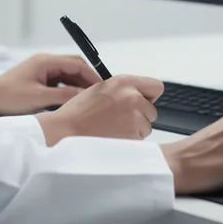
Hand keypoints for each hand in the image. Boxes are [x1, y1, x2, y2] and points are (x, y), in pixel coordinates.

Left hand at [0, 54, 98, 116]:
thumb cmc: (9, 96)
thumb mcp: (40, 98)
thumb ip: (64, 96)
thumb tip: (84, 96)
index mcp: (47, 61)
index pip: (77, 64)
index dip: (92, 75)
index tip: (104, 87)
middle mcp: (46, 62)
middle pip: (74, 67)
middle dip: (87, 79)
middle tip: (100, 93)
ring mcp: (41, 70)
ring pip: (67, 75)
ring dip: (78, 85)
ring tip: (89, 99)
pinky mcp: (37, 80)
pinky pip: (59, 83)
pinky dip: (68, 90)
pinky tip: (73, 102)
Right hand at [35, 74, 162, 145]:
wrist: (67, 130)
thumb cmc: (79, 112)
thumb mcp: (102, 89)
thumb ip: (123, 90)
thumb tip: (138, 96)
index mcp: (124, 82)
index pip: (156, 87)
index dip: (148, 96)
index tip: (141, 102)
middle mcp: (133, 97)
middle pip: (152, 110)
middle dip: (140, 116)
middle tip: (120, 119)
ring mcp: (134, 117)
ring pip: (146, 127)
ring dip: (135, 129)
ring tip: (113, 128)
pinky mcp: (132, 135)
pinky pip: (139, 140)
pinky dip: (129, 140)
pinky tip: (112, 136)